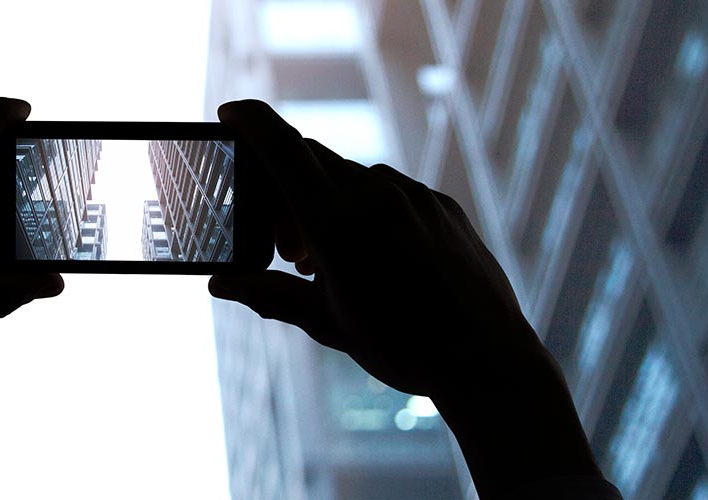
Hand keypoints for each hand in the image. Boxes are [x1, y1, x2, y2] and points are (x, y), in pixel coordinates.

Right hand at [208, 99, 543, 397]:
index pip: (282, 149)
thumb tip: (219, 283)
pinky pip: (390, 191)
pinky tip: (374, 257)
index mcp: (335, 222)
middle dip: (284, 193)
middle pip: (310, 162)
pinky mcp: (440, 204)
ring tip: (329, 262)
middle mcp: (375, 195)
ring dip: (325, 206)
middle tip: (285, 250)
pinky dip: (365, 211)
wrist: (487, 359)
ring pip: (349, 178)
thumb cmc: (402, 346)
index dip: (251, 121)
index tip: (230, 111)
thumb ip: (267, 294)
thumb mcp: (324, 323)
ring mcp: (413, 196)